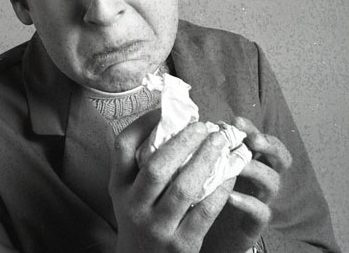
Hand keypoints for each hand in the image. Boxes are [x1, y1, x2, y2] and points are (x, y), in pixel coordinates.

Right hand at [110, 110, 236, 252]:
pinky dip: (220, 189)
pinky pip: (204, 212)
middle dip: (183, 142)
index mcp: (119, 187)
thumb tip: (169, 119)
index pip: (123, 147)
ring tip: (220, 143)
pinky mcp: (181, 245)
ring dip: (205, 160)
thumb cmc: (141, 218)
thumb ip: (141, 163)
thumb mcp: (129, 192)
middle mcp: (133, 206)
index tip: (165, 110)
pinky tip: (230, 173)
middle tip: (203, 126)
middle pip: (157, 167)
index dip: (143, 123)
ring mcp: (157, 227)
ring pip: (184, 188)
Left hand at [200, 116, 292, 252]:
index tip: (236, 120)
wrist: (207, 231)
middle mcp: (262, 176)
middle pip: (280, 157)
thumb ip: (211, 148)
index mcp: (252, 159)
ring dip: (255, 170)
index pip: (262, 139)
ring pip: (273, 181)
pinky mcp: (256, 223)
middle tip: (253, 140)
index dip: (253, 128)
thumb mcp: (211, 165)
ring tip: (236, 166)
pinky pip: (261, 211)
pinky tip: (230, 196)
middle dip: (269, 145)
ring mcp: (262, 199)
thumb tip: (199, 125)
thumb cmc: (210, 191)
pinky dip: (248, 202)